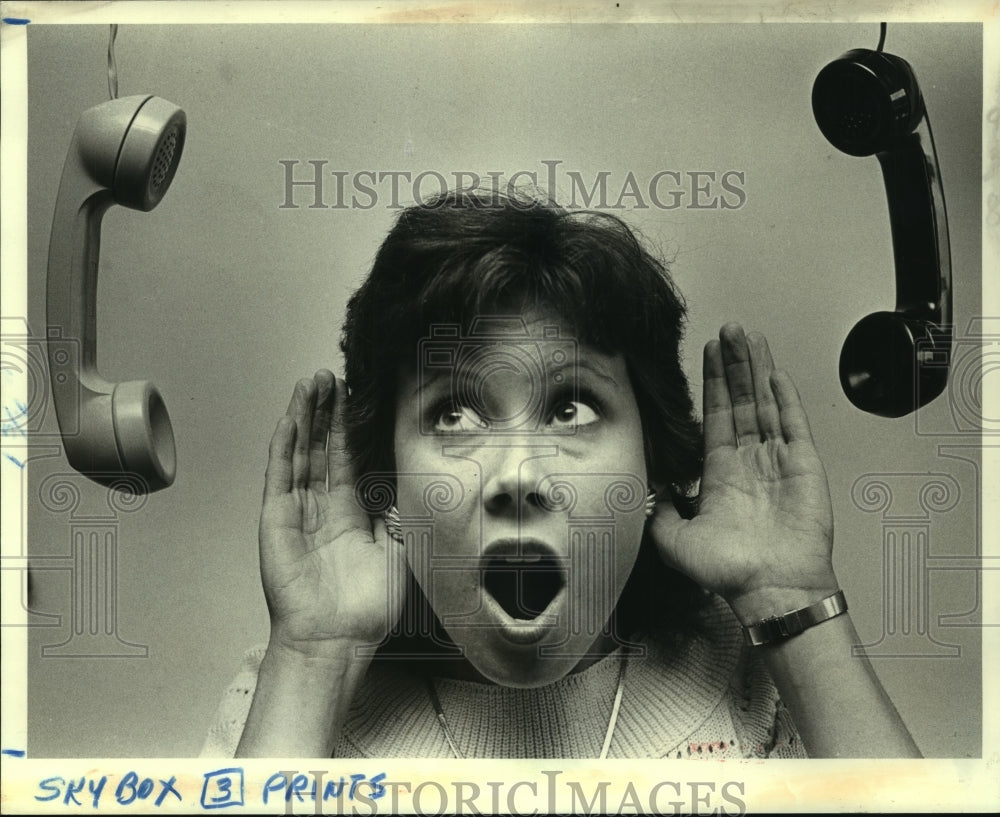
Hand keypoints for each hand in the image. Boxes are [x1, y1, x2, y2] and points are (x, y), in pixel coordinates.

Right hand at [258, 370, 405, 656]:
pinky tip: (290, 418)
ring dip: (304, 418)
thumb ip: (399, 514)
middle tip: (329, 377)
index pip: (348, 460)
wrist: (337, 637)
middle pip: (321, 448)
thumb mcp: (398, 550)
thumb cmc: (367, 607)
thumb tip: (407, 483)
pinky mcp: (275, 519)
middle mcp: (321, 509)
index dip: (349, 429)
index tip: (354, 398)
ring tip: (310, 384)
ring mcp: (296, 511)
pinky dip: (283, 445)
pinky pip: (279, 474)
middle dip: (325, 413)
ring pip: (299, 453)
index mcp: (350, 515)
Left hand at [649, 324, 837, 620]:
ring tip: (748, 337)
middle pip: (740, 401)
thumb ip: (659, 510)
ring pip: (764, 404)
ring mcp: (778, 461)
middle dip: (733, 365)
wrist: (771, 589)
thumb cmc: (730, 573)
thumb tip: (651, 487)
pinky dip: (785, 397)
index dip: (712, 384)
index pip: (715, 417)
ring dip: (756, 370)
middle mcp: (749, 462)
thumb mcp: (674, 541)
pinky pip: (794, 423)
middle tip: (728, 330)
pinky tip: (775, 372)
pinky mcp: (804, 466)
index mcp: (721, 474)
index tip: (708, 354)